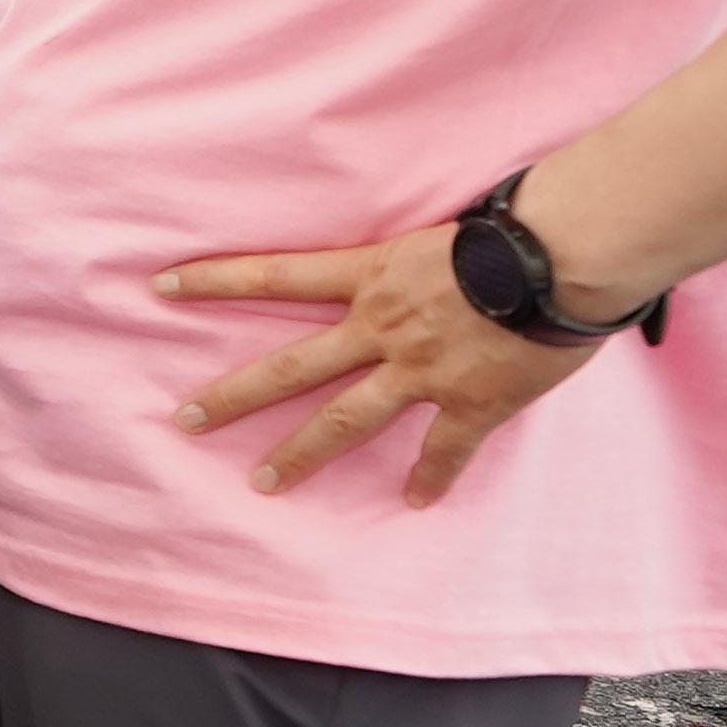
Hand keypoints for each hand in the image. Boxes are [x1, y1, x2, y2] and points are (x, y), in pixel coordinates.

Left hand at [162, 225, 605, 501]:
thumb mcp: (441, 228)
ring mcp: (422, 369)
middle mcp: (383, 326)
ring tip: (261, 483)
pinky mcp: (472, 400)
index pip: (275, 273)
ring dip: (301, 454)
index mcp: (372, 274)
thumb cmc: (518, 224)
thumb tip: (413, 263)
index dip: (215, 278)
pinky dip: (431, 477)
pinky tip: (414, 502)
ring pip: (345, 419)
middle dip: (233, 396)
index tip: (159, 284)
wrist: (567, 254)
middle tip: (184, 420)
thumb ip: (412, 257)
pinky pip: (444, 449)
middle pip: (291, 367)